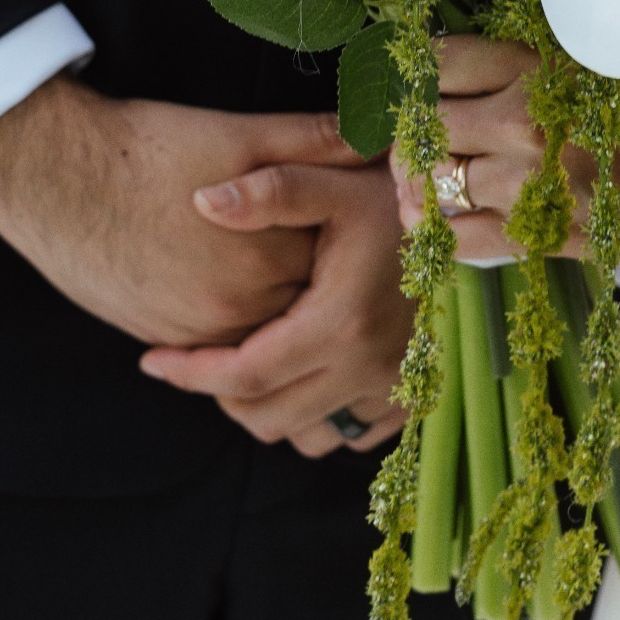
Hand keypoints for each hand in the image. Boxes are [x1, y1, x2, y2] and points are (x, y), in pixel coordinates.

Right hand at [0, 73, 358, 347]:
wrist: (55, 177)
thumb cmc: (149, 148)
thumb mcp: (240, 134)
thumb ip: (312, 141)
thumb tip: (374, 135)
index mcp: (267, 256)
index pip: (336, 262)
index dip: (345, 236)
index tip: (350, 217)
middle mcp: (237, 307)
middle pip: (304, 305)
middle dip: (318, 278)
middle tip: (324, 246)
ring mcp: (197, 330)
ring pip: (264, 332)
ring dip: (278, 305)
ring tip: (280, 264)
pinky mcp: (162, 336)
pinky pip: (218, 346)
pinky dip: (237, 323)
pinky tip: (235, 281)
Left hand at [138, 161, 412, 457]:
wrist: (466, 220)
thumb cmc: (394, 196)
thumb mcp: (331, 182)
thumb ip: (269, 190)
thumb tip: (204, 200)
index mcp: (341, 321)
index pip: (244, 375)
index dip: (190, 373)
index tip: (152, 360)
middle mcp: (370, 366)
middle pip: (266, 417)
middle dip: (221, 394)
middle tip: (201, 357)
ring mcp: (395, 387)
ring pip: (306, 436)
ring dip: (270, 409)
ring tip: (252, 364)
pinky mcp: (411, 396)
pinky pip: (349, 436)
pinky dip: (316, 416)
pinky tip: (302, 374)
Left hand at [394, 37, 619, 258]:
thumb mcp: (603, 48)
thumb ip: (542, 45)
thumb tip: (492, 43)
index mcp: (534, 69)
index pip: (442, 62)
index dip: (425, 68)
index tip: (429, 78)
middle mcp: (520, 125)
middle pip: (426, 124)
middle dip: (416, 127)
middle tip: (421, 131)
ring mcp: (525, 185)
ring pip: (432, 183)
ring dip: (417, 179)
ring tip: (420, 176)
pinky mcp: (537, 236)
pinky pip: (457, 238)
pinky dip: (436, 229)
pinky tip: (436, 217)